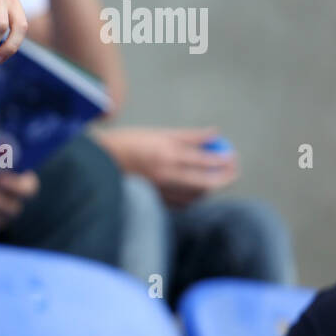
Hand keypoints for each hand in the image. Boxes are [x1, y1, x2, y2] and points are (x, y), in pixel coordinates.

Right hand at [99, 127, 237, 207]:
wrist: (101, 159)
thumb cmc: (129, 142)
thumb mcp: (158, 132)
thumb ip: (189, 136)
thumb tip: (215, 133)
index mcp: (167, 154)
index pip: (205, 160)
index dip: (224, 160)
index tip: (233, 157)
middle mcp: (165, 174)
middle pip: (205, 182)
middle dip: (225, 178)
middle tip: (233, 172)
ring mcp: (160, 189)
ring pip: (195, 196)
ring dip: (210, 189)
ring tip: (216, 179)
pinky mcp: (154, 199)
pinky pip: (181, 203)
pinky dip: (193, 198)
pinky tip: (196, 191)